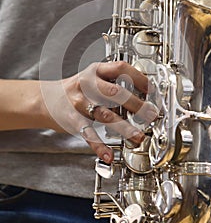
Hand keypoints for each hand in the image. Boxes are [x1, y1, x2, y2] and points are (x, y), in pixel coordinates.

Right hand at [42, 61, 157, 163]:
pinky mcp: (73, 119)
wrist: (47, 99)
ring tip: (138, 137)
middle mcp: (87, 84)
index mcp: (96, 70)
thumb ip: (114, 82)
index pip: (121, 68)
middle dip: (136, 105)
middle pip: (115, 92)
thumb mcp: (94, 77)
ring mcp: (79, 102)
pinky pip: (88, 133)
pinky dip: (98, 145)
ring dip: (124, 127)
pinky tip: (108, 154)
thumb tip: (143, 93)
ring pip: (104, 115)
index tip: (151, 90)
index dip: (138, 78)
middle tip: (151, 114)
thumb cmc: (78, 89)